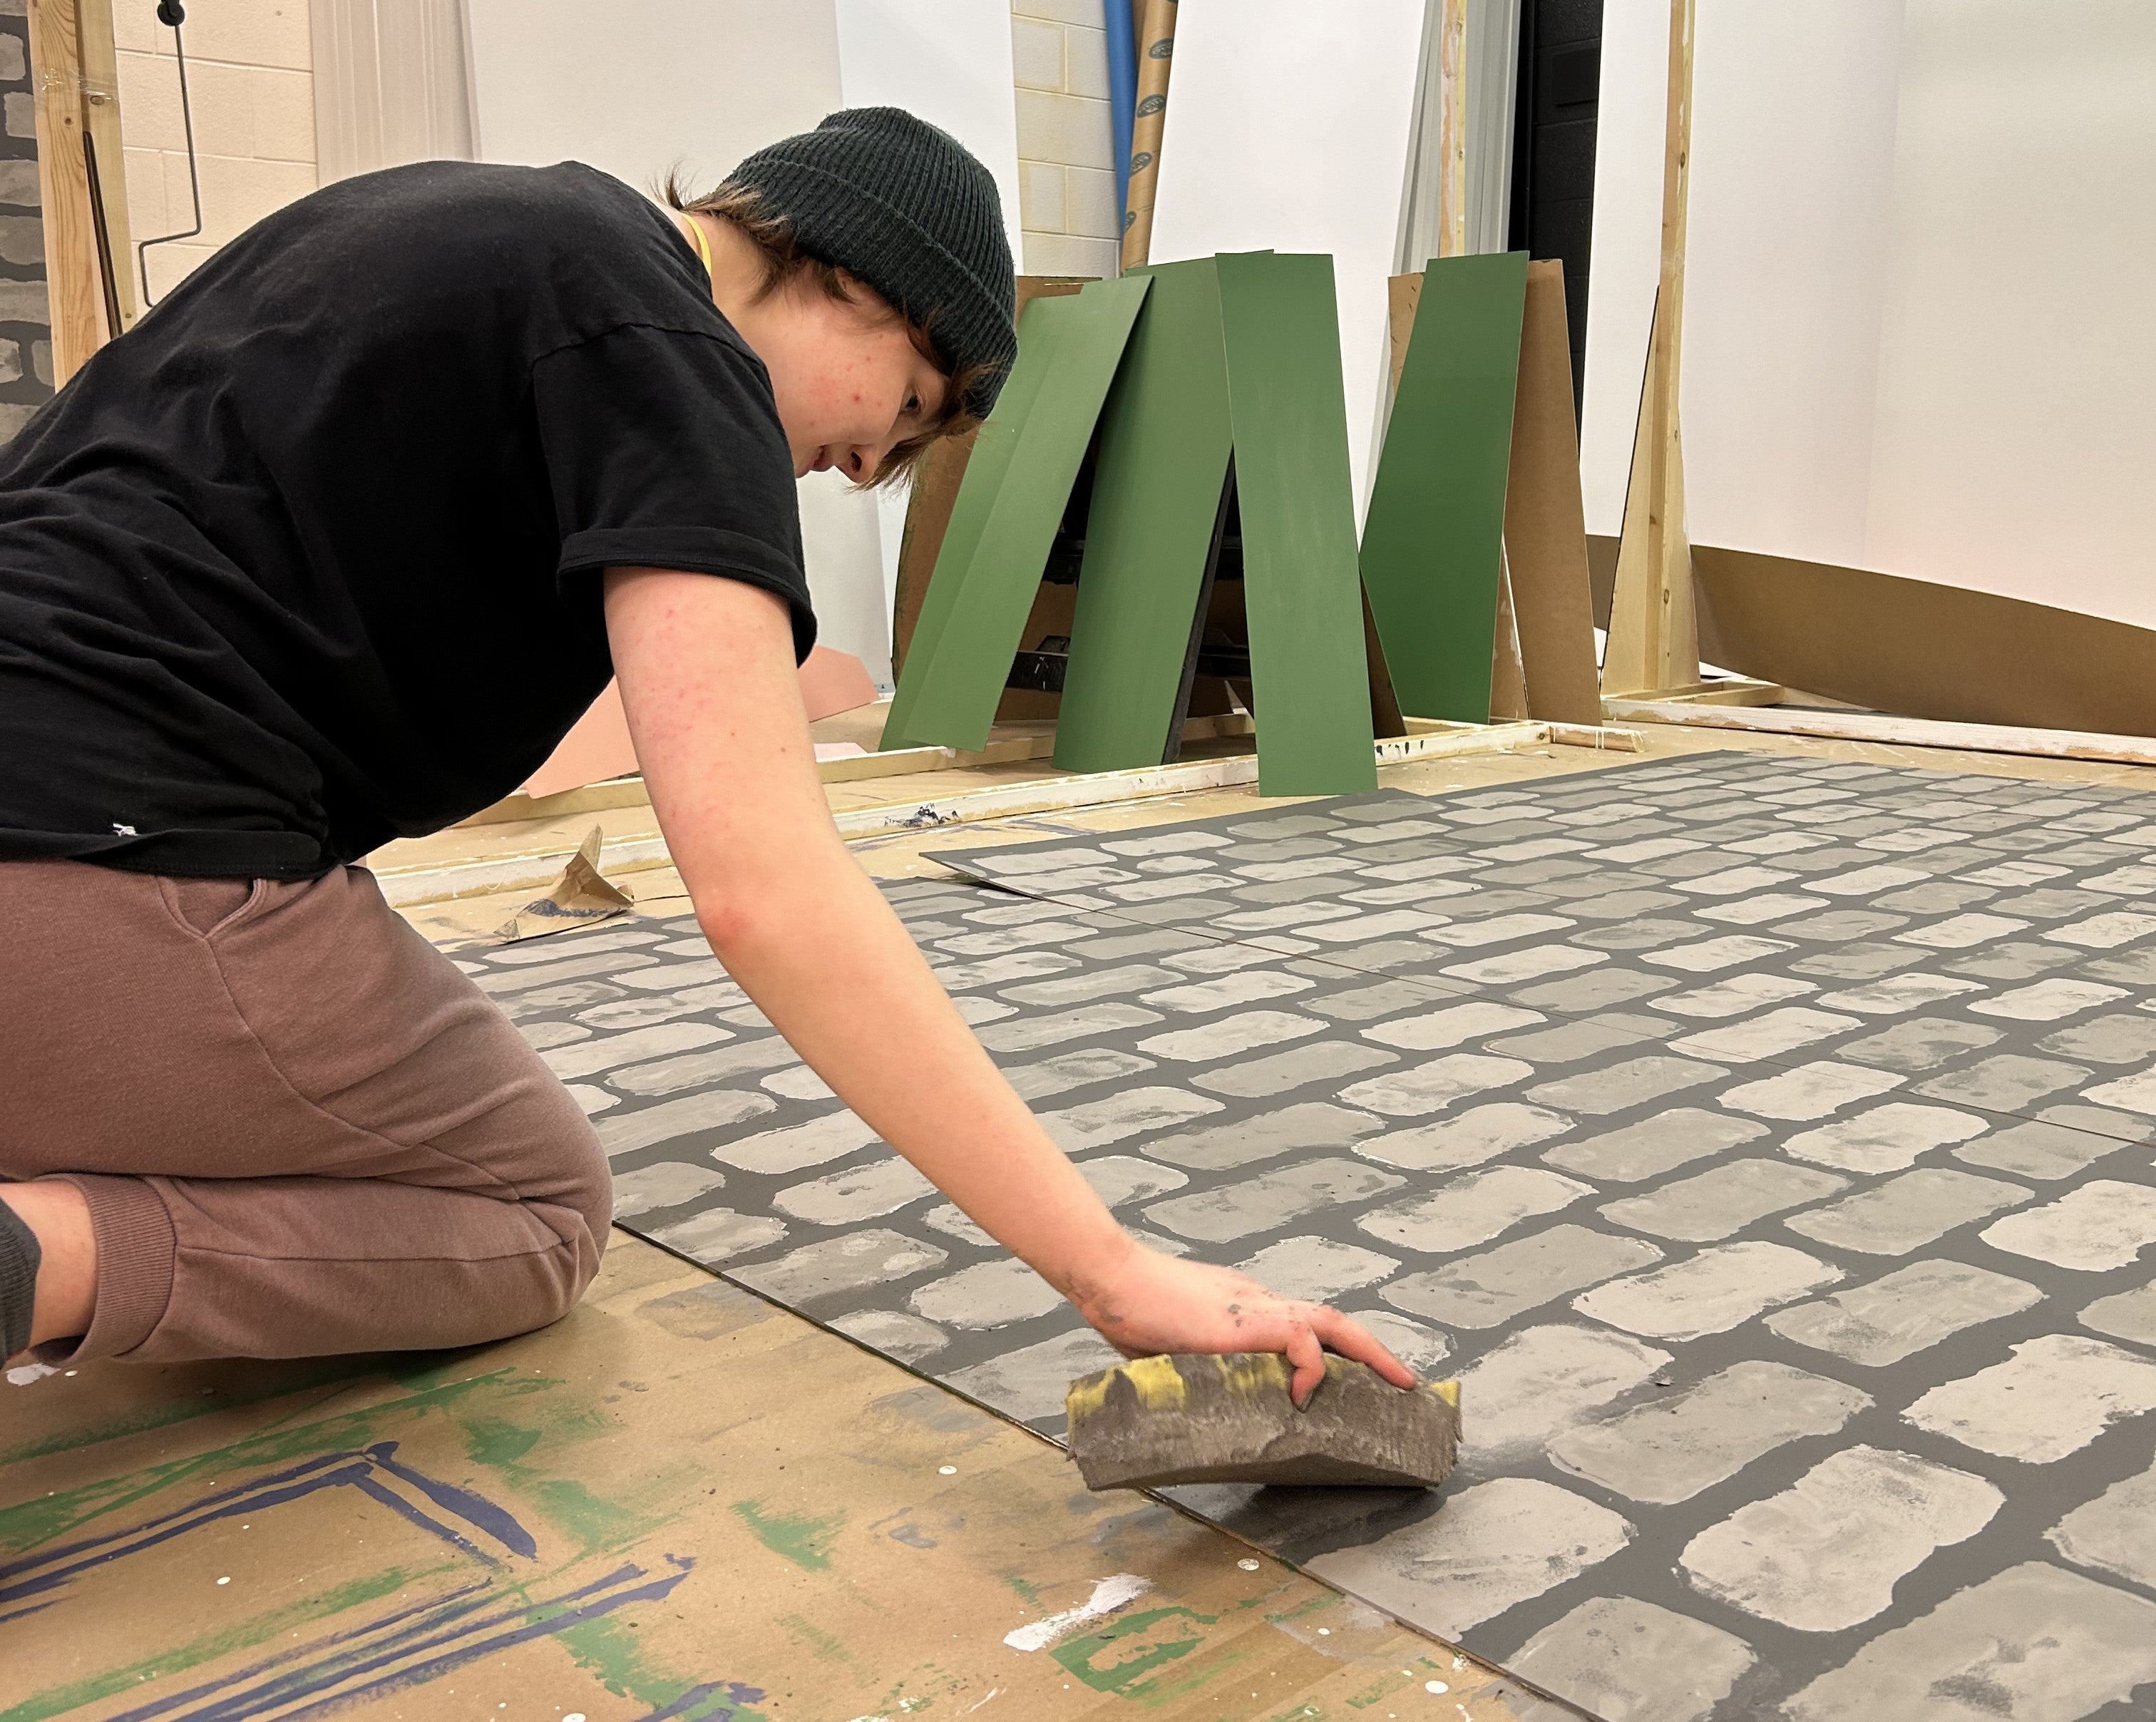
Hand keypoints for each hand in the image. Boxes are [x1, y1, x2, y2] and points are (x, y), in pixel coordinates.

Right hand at [1067, 1242, 1416, 1407]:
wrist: (1114, 1280)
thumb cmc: (1131, 1310)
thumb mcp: (1176, 1346)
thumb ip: (1198, 1365)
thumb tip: (1198, 1404)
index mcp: (1245, 1309)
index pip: (1304, 1325)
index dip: (1335, 1350)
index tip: (1357, 1374)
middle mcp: (1259, 1302)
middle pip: (1332, 1320)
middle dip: (1373, 1350)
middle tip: (1405, 1380)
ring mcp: (1254, 1308)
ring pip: (1329, 1323)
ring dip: (1368, 1353)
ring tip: (1395, 1382)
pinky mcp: (1245, 1323)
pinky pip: (1300, 1341)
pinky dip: (1312, 1367)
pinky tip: (1304, 1395)